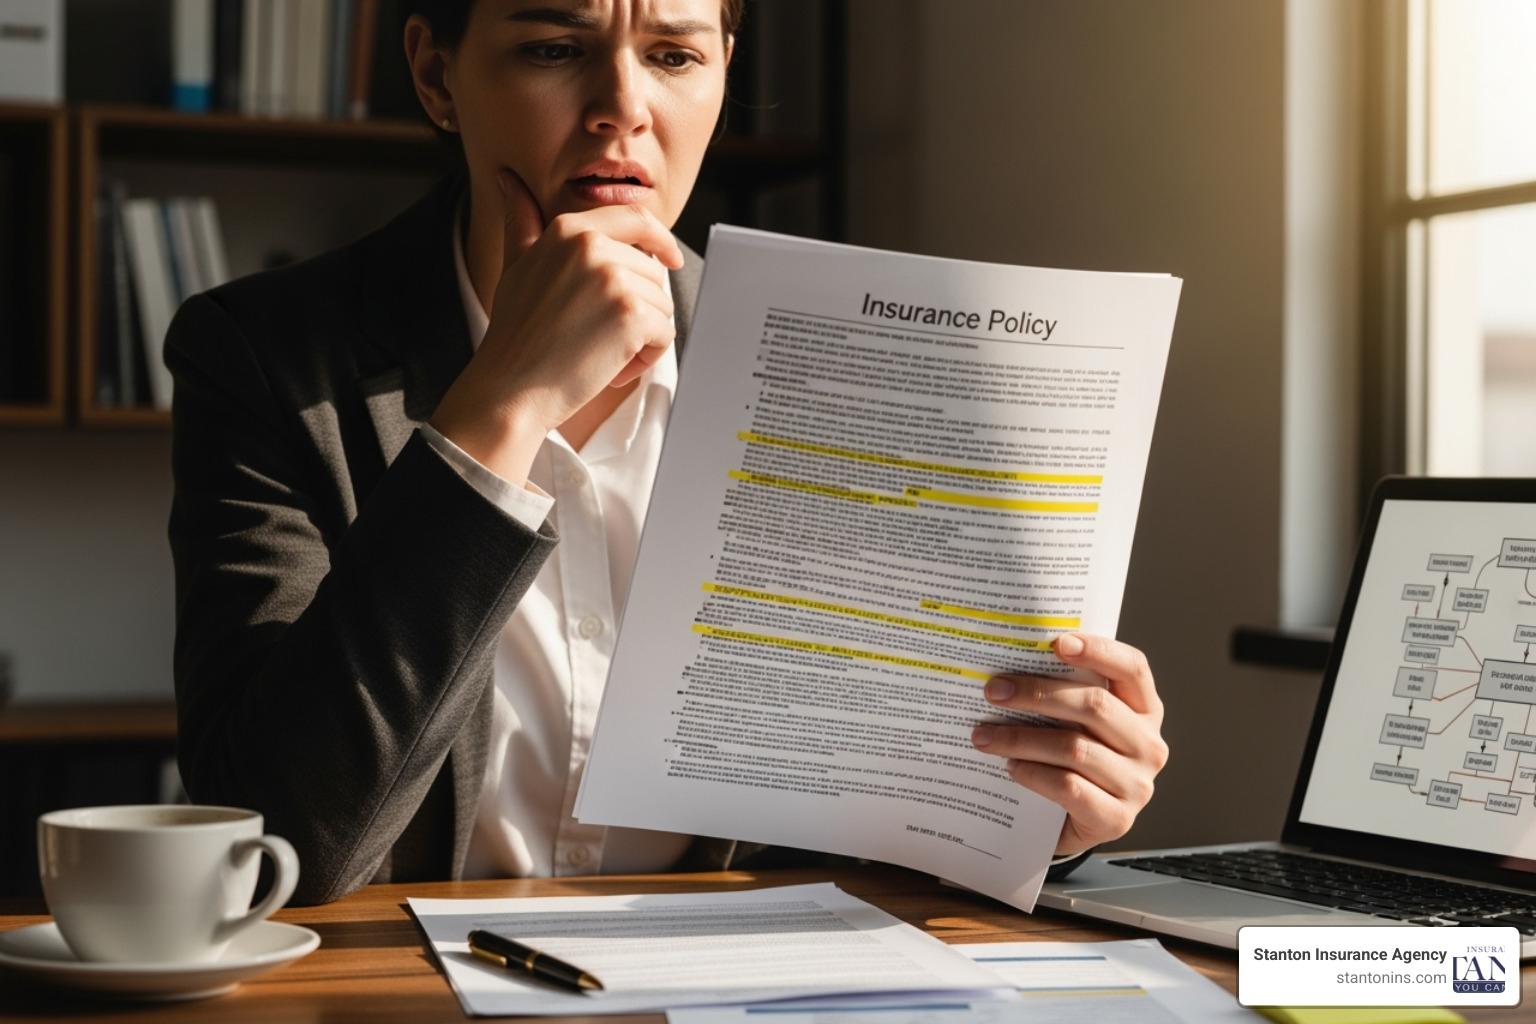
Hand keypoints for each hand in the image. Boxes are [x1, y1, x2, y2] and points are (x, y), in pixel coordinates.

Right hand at [429, 170, 682, 482]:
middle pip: (652, 272)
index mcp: (569, 229)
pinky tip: (612, 368)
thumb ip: (522, 221)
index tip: (669, 259)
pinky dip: (645, 357)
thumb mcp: (517, 265)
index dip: (660, 240)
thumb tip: (507, 179)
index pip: (636, 219)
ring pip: (661, 305)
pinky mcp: (631, 313)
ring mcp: (613, 277)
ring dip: (641, 337)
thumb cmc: (515, 334)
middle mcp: (591, 245)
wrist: (510, 387)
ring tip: (602, 353)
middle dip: (637, 309)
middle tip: (600, 336)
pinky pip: (665, 333)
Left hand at [970, 633, 1167, 857]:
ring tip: (984, 735)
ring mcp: (1137, 785)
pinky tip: (1010, 767)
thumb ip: (1062, 695)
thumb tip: (1008, 666)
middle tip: (993, 691)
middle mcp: (1148, 745)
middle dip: (1038, 694)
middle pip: (1096, 706)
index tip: (1057, 643)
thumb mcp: (1074, 724)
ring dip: (1021, 739)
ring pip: (1075, 748)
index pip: (1132, 668)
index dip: (1099, 651)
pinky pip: (1068, 787)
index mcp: (1144, 710)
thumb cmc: (1070, 762)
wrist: (1071, 825)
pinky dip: (1033, 774)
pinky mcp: (1117, 819)